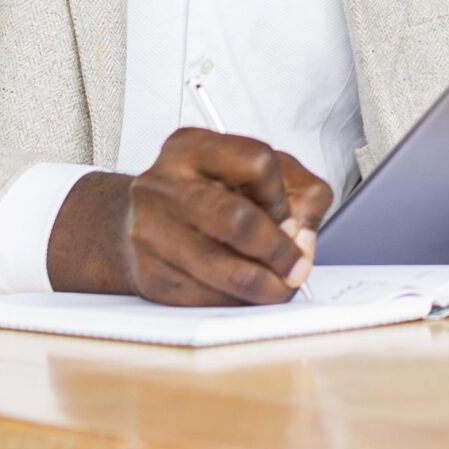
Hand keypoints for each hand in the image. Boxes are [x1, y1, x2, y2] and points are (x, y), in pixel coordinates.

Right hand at [46, 128, 332, 305]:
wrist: (145, 223)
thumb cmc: (211, 195)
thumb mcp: (259, 175)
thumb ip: (301, 194)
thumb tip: (303, 240)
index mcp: (192, 147)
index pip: (258, 162)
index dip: (283, 198)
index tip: (290, 220)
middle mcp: (164, 184)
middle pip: (238, 219)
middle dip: (278, 251)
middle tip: (295, 268)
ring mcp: (150, 230)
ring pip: (221, 268)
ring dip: (263, 286)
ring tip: (279, 287)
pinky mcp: (148, 274)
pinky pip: (204, 297)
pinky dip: (235, 302)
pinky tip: (243, 293)